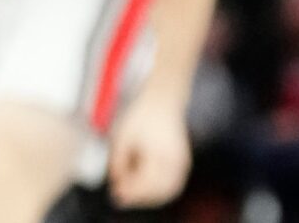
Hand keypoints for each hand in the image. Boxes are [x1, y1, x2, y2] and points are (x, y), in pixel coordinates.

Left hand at [107, 86, 193, 208]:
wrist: (163, 100)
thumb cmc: (143, 116)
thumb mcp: (123, 136)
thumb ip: (118, 162)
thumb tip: (116, 183)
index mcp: (162, 152)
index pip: (146, 182)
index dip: (130, 191)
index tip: (115, 194)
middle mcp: (176, 161)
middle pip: (158, 191)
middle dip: (138, 197)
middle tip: (120, 195)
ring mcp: (182, 163)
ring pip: (167, 192)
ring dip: (149, 197)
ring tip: (131, 191)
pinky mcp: (183, 164)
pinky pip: (172, 186)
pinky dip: (158, 192)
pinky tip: (144, 188)